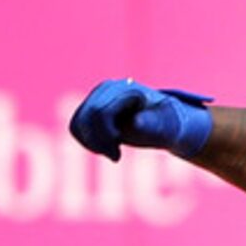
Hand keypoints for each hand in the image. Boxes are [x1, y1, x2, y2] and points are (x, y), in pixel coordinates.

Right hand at [68, 79, 213, 161]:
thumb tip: (135, 121)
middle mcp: (107, 89)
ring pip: (77, 122)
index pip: (100, 113)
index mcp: (125, 90)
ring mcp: (98, 96)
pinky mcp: (92, 106)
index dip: (105, 137)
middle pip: (86, 118)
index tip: (118, 156)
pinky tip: (104, 148)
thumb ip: (153, 124)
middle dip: (98, 143)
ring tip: (111, 152)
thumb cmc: (169, 124)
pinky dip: (86, 141)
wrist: (166, 121)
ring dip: (91, 143)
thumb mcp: (167, 126)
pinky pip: (76, 125)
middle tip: (116, 156)